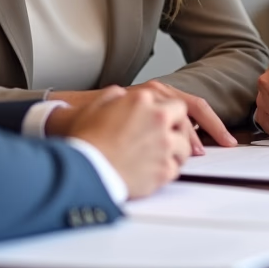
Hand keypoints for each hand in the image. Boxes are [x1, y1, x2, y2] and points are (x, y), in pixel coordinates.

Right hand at [56, 86, 191, 198]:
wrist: (83, 168)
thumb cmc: (86, 140)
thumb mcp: (96, 105)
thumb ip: (114, 96)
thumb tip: (121, 95)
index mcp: (144, 99)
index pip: (174, 104)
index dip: (173, 116)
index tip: (172, 124)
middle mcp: (158, 119)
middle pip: (184, 123)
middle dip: (180, 132)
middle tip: (172, 141)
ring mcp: (164, 144)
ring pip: (184, 148)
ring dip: (176, 152)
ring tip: (162, 157)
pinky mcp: (163, 169)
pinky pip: (176, 169)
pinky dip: (167, 171)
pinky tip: (155, 172)